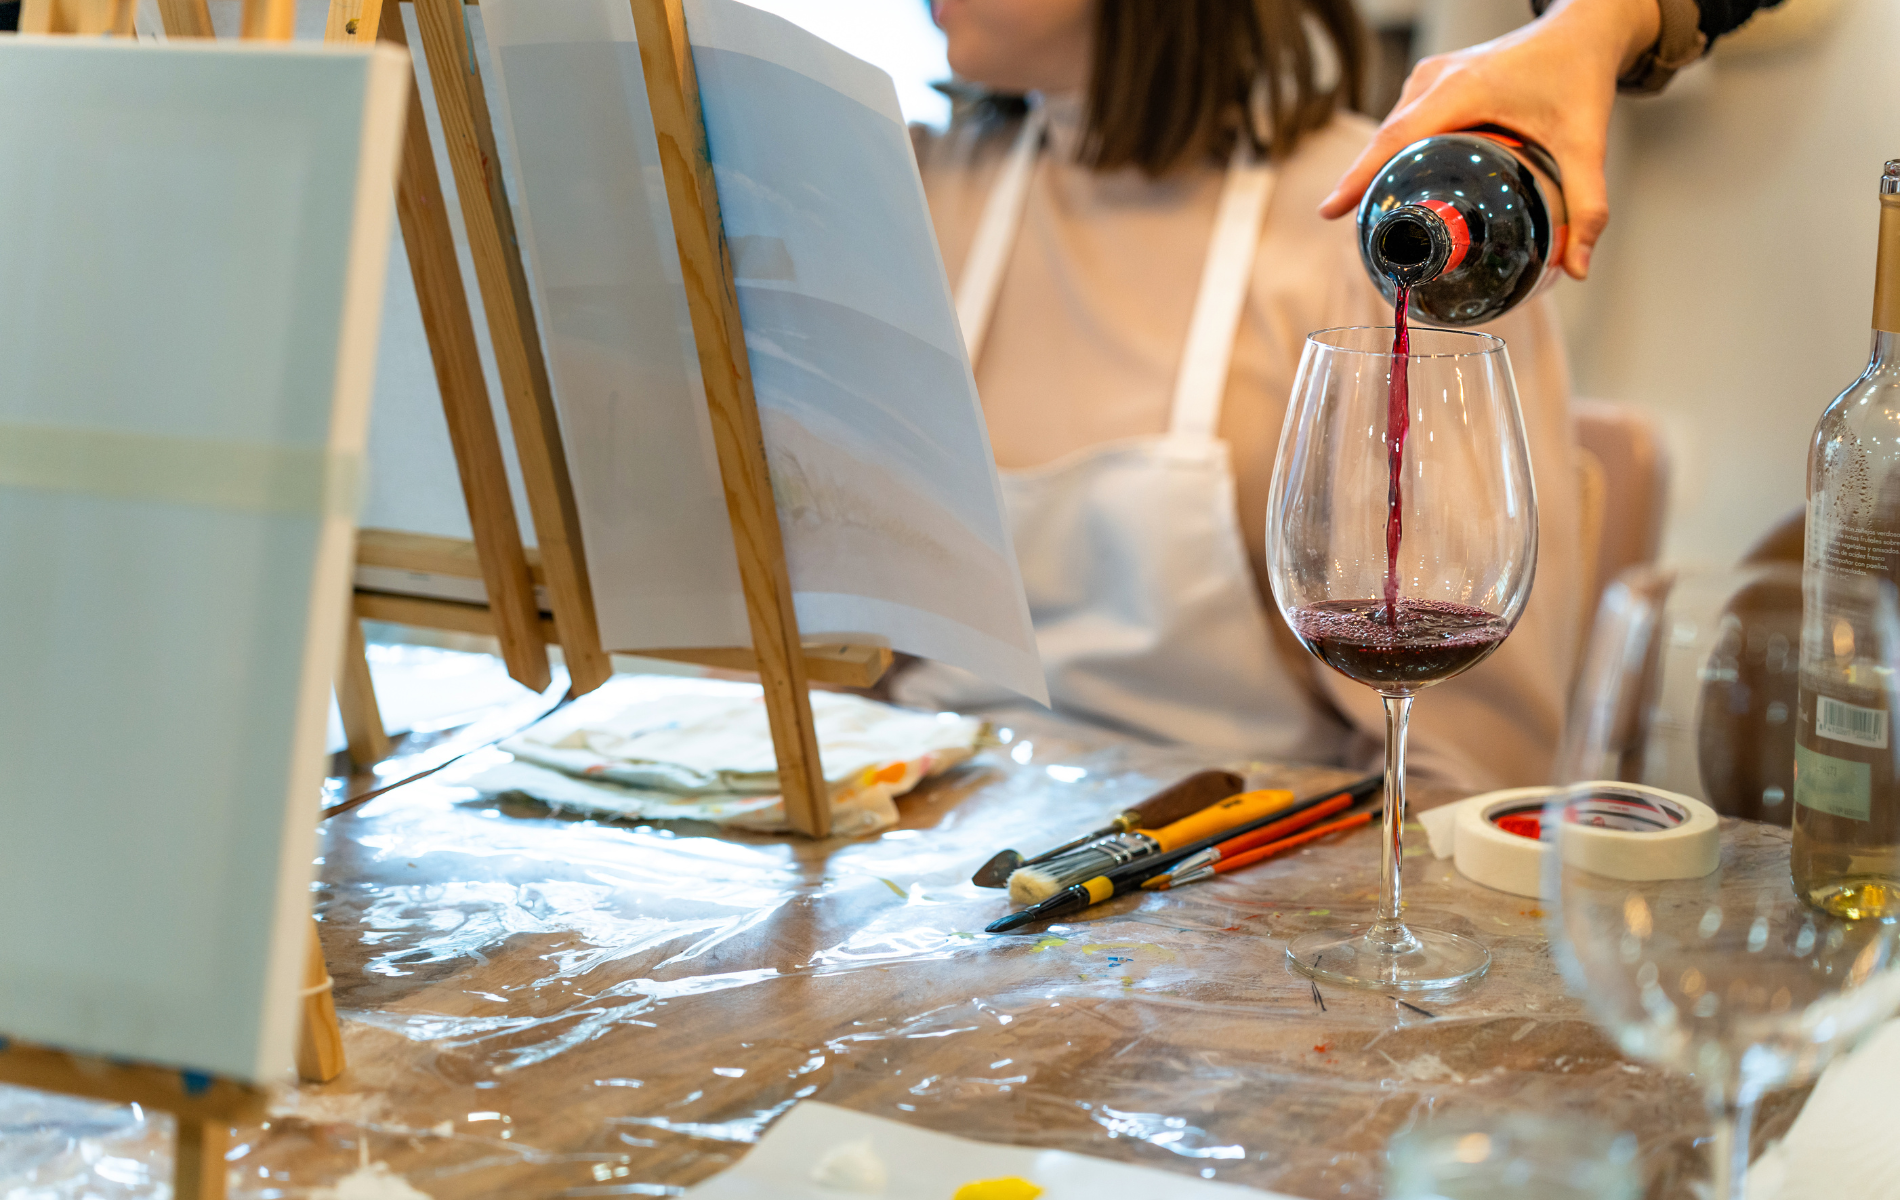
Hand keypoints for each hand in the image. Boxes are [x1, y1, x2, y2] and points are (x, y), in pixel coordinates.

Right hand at [1320, 0, 1661, 280]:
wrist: (1581, 30)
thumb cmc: (1579, 74)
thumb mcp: (1586, 142)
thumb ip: (1587, 205)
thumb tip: (1578, 268)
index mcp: (1463, 89)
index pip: (1397, 138)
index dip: (1360, 176)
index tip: (1331, 211)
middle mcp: (1436, 78)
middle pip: (1388, 140)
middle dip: (1369, 185)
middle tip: (1365, 235)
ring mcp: (1429, 76)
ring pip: (1393, 132)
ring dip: (1385, 169)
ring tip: (1386, 215)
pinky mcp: (1432, 79)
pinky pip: (1404, 121)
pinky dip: (1398, 152)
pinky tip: (1404, 182)